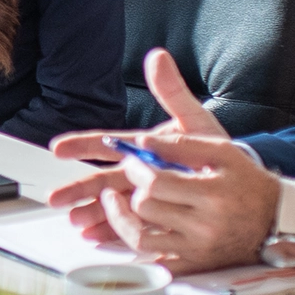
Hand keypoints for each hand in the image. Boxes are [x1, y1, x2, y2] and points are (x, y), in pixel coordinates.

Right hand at [47, 48, 231, 242]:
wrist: (238, 185)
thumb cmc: (213, 153)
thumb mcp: (195, 121)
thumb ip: (173, 92)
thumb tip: (157, 56)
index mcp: (142, 149)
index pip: (107, 144)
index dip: (82, 145)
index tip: (59, 148)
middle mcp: (138, 173)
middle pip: (103, 181)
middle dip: (79, 189)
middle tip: (56, 197)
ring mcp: (146, 197)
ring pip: (112, 205)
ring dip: (93, 213)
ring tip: (76, 221)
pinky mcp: (156, 219)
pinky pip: (132, 226)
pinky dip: (113, 232)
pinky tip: (96, 237)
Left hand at [92, 134, 280, 272]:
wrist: (275, 220)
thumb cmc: (248, 182)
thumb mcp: (222, 152)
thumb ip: (182, 144)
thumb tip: (142, 142)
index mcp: (211, 194)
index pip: (156, 183)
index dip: (135, 169)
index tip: (133, 161)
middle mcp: (203, 226)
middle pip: (145, 209)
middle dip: (132, 190)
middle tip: (133, 180)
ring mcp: (196, 249)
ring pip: (139, 238)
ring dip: (122, 218)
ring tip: (117, 202)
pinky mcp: (193, 265)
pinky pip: (152, 262)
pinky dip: (136, 245)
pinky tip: (132, 228)